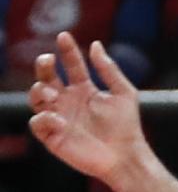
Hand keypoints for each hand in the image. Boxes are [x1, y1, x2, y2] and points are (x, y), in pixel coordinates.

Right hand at [28, 34, 146, 183]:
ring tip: (52, 93)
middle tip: (48, 59)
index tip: (64, 35)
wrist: (126, 155)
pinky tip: (59, 119)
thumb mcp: (123, 93)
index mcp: (84, 90)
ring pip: (36, 98)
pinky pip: (38, 123)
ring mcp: (59, 117)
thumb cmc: (127, 125)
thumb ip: (109, 69)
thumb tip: (96, 44)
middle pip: (47, 78)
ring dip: (39, 91)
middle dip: (44, 66)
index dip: (67, 50)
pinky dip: (44, 118)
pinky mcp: (53, 136)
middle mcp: (68, 101)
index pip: (71, 65)